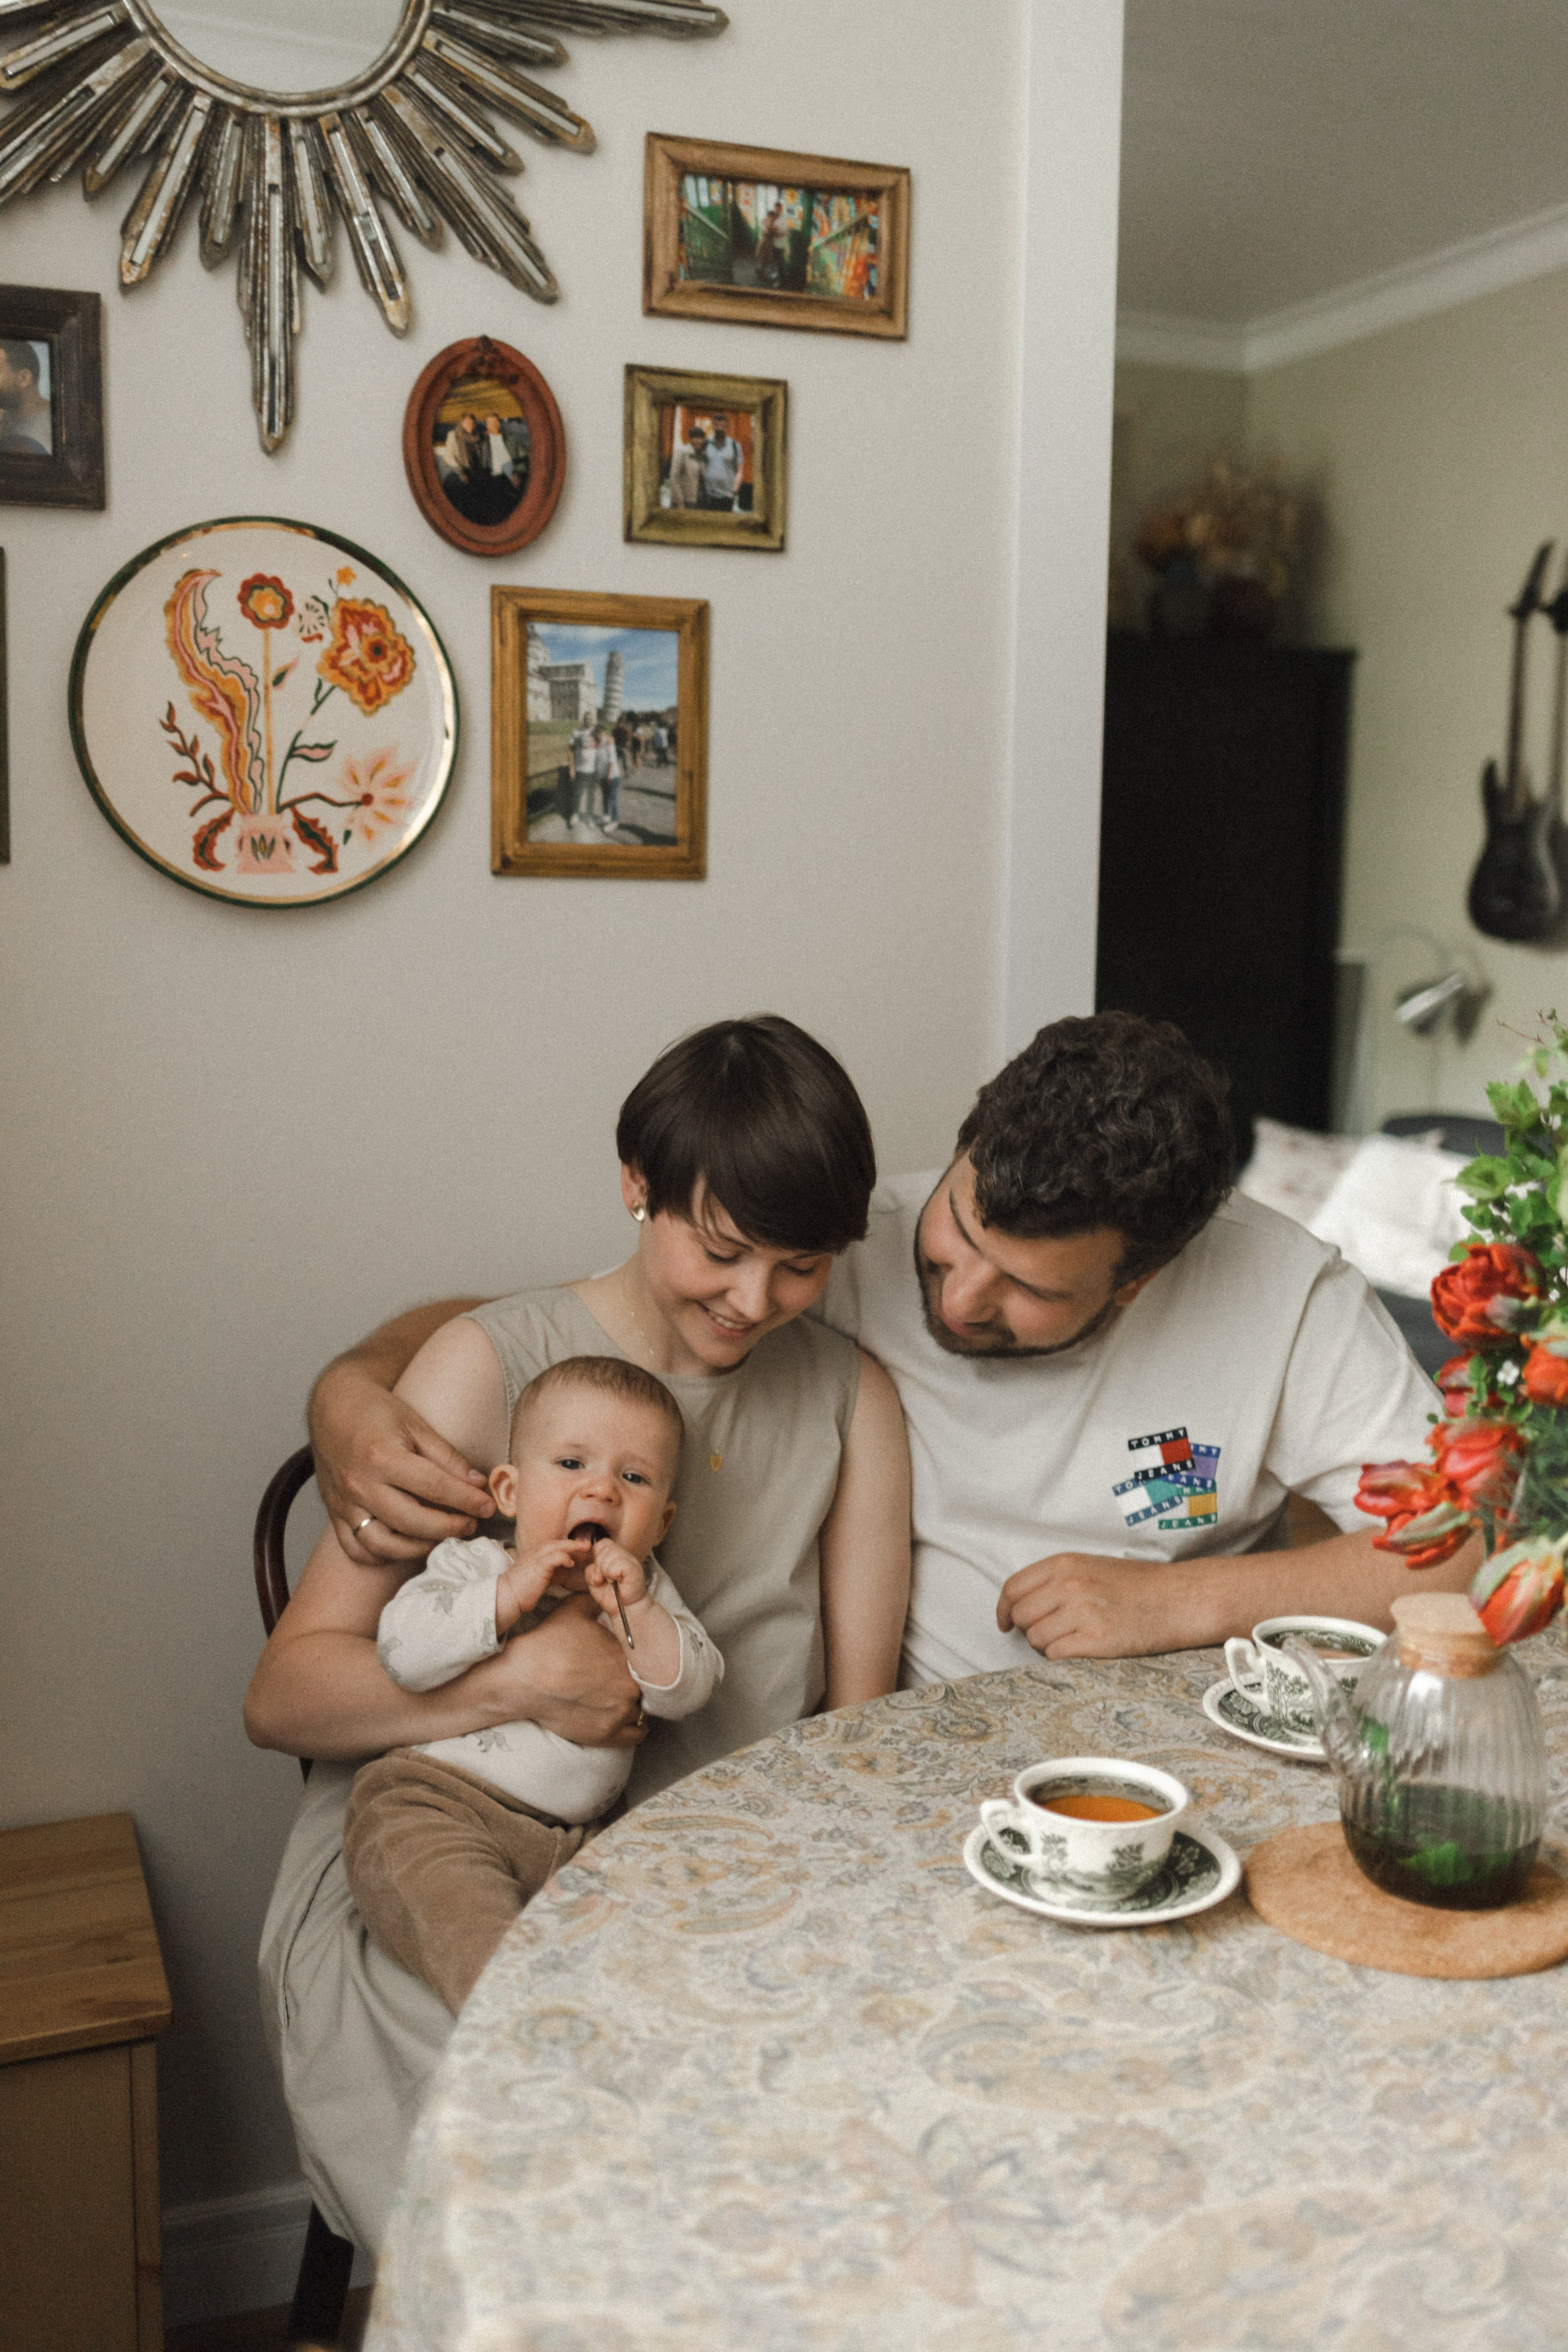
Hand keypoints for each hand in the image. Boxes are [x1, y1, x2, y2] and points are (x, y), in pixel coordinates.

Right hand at [309, 1360, 492, 1564]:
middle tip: (471, 1524)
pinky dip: (383, 1555)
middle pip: (411, 1521)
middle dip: (449, 1527)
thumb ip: (448, 1458)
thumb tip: (479, 1484)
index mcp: (381, 1457)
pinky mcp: (334, 1514)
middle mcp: (359, 1484)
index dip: (467, 1500)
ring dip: (418, 1548)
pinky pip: (357, 1549)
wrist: (333, 1406)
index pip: (434, 1487)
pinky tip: (406, 1543)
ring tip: (442, 1536)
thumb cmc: (377, 1411)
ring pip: (382, 1545)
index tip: (488, 1506)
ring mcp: (343, 1503)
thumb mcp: (417, 1425)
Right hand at [474, 1599, 644, 1746]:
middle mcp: (630, 1685)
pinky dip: (633, 1728)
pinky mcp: (608, 1735)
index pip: (643, 1658)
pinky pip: (636, 1734)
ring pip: (640, 1709)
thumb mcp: (575, 1610)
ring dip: (630, 1703)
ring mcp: (620, 1713)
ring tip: (613, 1697)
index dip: (633, 1658)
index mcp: (628, 1655)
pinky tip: (623, 1717)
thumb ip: (599, 1601)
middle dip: (631, 1679)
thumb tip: (609, 1591)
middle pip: (643, 1683)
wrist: (523, 1679)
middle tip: (613, 1677)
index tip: (621, 1658)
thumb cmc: (549, 1644)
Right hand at [496, 1540, 590, 1636]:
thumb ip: (550, 1571)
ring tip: (585, 1549)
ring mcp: (536, 1557)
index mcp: (533, 1554)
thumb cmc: (521, 1590)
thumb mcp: (537, 1577)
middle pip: (557, 1543)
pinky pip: (555, 1557)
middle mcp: (534, 1552)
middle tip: (587, 1545)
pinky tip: (571, 1563)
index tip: (579, 1549)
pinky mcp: (539, 1565)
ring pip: (557, 1546)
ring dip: (573, 1546)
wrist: (506, 1596)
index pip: (553, 1546)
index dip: (566, 1546)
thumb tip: (564, 1570)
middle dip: (573, 1543)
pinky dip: (564, 1558)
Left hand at [584, 1538, 649, 1618]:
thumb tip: (596, 1568)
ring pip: (609, 1555)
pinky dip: (613, 1574)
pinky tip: (618, 1582)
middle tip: (607, 1579)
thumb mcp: (594, 1580)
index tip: (601, 1573)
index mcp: (614, 1554)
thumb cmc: (612, 1595)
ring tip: (612, 1582)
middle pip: (603, 1547)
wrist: (626, 1609)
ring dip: (606, 1572)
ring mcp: (630, 1560)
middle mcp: (623, 1554)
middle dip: (599, 1566)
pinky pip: (617, 1564)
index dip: (597, 1558)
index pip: (600, 1544)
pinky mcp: (634, 1568)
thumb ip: (591, 1570)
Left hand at [996, 1552, 1185, 1659]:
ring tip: (1072, 1639)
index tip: (1005, 1622)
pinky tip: (1081, 1649)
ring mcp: (1083, 1613)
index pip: (1013, 1588)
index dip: (1004, 1609)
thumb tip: (1020, 1603)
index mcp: (1065, 1564)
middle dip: (1028, 1629)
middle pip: (1021, 1616)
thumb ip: (1056, 1579)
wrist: (1179, 1599)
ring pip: (1036, 1639)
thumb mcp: (1092, 1566)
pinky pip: (1056, 1655)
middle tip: (1049, 1632)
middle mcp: (1070, 1585)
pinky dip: (1062, 1657)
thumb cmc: (1137, 1585)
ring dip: (1047, 1645)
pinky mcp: (1097, 1640)